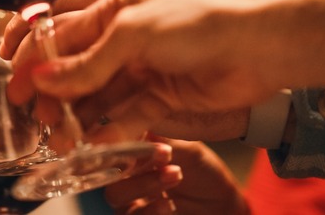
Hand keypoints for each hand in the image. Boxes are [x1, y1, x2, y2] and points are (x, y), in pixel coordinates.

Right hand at [3, 0, 284, 138]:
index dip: (32, 46)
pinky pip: (121, 117)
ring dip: (73, 115)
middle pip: (70, 64)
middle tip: (31, 110)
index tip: (11, 69)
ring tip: (60, 136)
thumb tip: (45, 79)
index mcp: (112, 4)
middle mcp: (120, 36)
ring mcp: (137, 68)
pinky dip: (106, 131)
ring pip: (92, 95)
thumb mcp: (134, 30)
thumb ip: (88, 60)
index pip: (57, 24)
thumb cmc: (201, 19)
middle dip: (48, 87)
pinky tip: (92, 143)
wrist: (261, 46)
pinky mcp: (156, 98)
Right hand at [104, 136, 249, 214]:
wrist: (221, 204)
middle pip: (104, 168)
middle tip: (164, 153)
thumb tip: (143, 119)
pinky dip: (149, 210)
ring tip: (175, 174)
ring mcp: (129, 198)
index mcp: (129, 148)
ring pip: (115, 194)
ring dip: (143, 185)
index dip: (117, 138)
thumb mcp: (187, 148)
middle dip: (130, 160)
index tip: (140, 133)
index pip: (108, 141)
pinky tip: (170, 204)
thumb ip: (162, 137)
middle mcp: (123, 173)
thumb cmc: (202, 170)